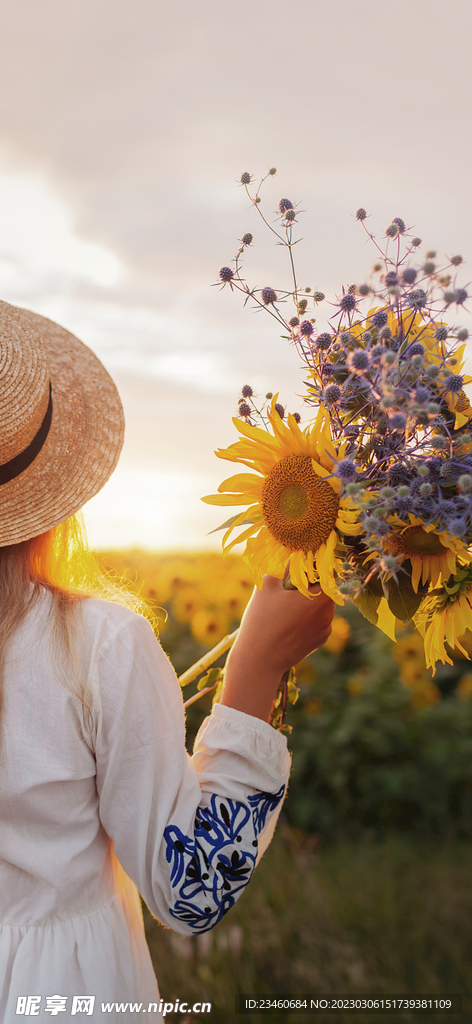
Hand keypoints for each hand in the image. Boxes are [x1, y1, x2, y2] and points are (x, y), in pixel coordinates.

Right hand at [221, 574, 334, 720]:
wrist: (259, 661)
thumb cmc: (262, 619)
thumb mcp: (268, 584)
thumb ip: (283, 564)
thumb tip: (293, 550)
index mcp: (321, 595)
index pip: (326, 570)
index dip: (313, 564)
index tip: (300, 562)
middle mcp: (330, 612)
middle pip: (324, 587)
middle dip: (308, 583)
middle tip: (286, 585)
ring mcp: (326, 628)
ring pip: (320, 604)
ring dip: (307, 600)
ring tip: (283, 606)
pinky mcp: (320, 640)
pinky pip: (317, 620)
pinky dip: (306, 616)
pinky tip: (287, 622)